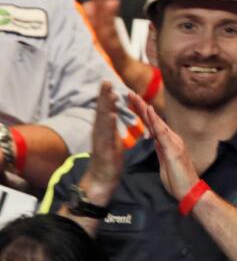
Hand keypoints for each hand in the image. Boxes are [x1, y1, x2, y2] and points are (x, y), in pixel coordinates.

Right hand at [77, 82, 123, 205]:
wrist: (102, 179)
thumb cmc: (108, 158)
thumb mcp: (112, 138)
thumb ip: (111, 126)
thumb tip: (111, 114)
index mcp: (104, 129)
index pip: (105, 110)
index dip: (106, 96)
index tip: (107, 82)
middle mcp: (99, 133)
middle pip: (101, 111)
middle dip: (103, 96)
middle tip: (105, 80)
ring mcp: (101, 141)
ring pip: (103, 121)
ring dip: (106, 107)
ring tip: (109, 94)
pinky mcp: (104, 150)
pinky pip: (107, 136)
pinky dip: (109, 125)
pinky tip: (111, 115)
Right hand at [83, 0, 134, 73]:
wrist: (133, 80)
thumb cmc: (124, 59)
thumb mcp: (115, 37)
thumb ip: (105, 21)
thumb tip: (92, 4)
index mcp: (104, 31)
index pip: (98, 9)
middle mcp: (103, 36)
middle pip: (98, 12)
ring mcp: (108, 43)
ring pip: (103, 19)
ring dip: (104, 0)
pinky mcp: (114, 51)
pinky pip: (110, 31)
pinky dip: (110, 17)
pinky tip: (113, 2)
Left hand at [125, 92, 200, 200]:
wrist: (189, 192)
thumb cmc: (178, 181)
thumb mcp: (165, 163)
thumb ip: (161, 150)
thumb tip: (155, 142)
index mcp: (168, 142)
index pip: (153, 125)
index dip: (142, 113)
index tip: (131, 102)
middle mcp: (172, 139)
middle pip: (154, 119)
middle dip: (141, 106)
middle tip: (129, 93)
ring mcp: (174, 143)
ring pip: (157, 122)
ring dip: (145, 109)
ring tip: (135, 97)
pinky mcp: (173, 149)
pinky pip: (162, 132)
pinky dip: (155, 120)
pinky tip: (149, 110)